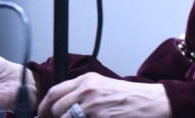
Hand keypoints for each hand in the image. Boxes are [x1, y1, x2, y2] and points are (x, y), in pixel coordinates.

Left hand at [38, 73, 170, 117]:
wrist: (152, 103)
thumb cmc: (129, 97)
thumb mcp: (103, 87)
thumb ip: (82, 93)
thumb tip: (59, 108)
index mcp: (87, 80)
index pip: (53, 93)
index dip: (42, 109)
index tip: (42, 116)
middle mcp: (87, 90)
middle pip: (54, 109)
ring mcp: (93, 107)